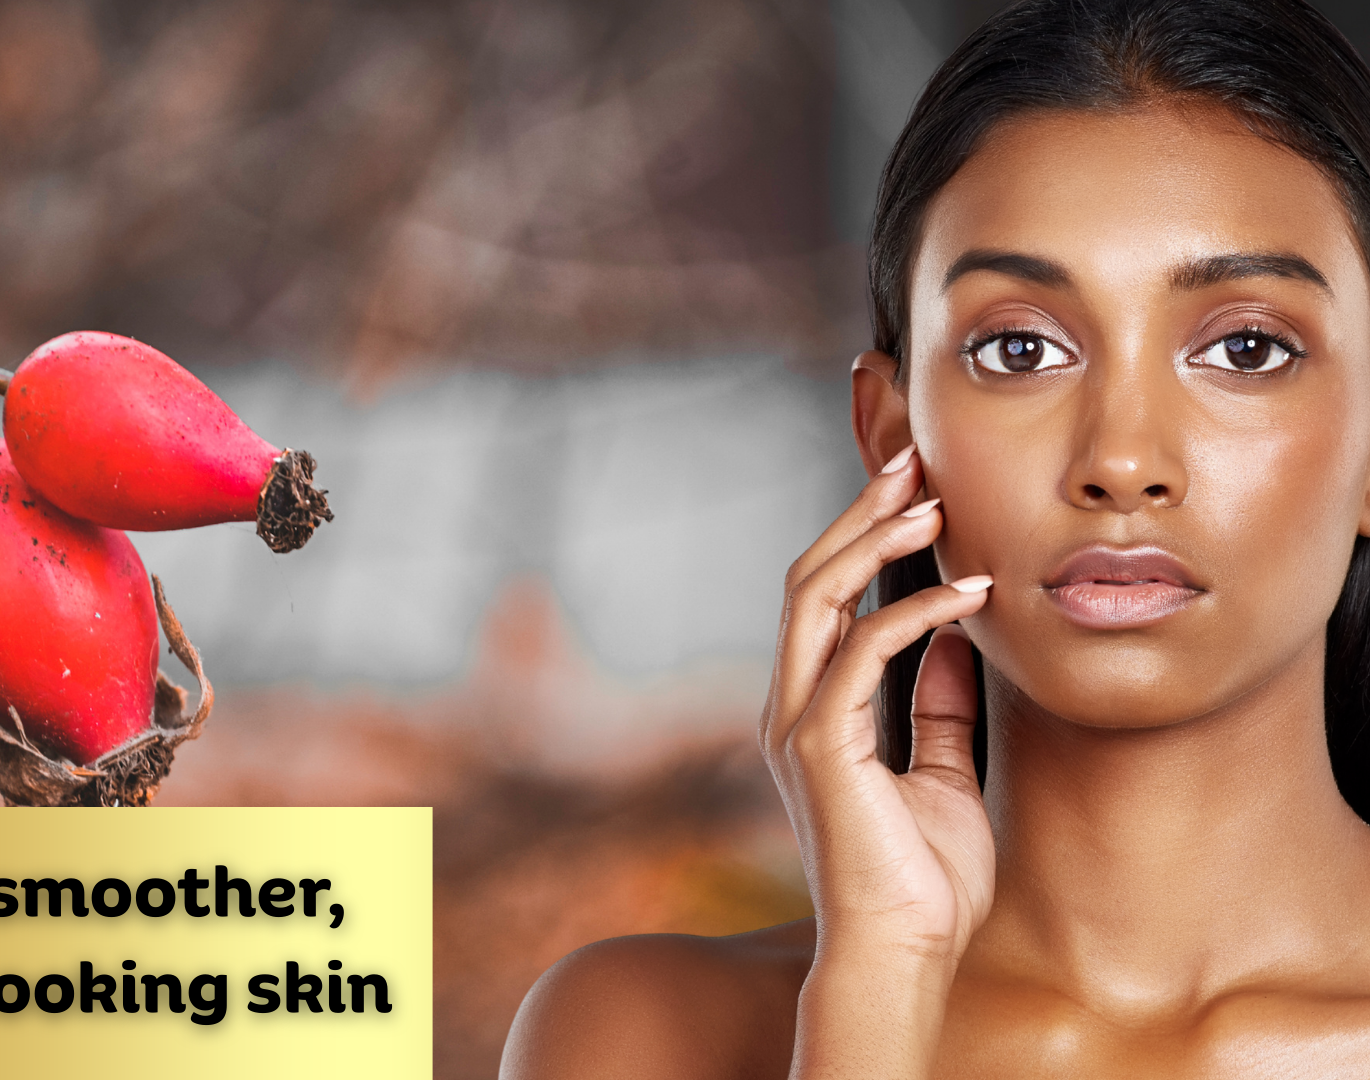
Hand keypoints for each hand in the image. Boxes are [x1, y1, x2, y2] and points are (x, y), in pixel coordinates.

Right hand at [762, 445, 995, 964]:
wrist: (904, 956)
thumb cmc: (922, 883)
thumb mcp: (944, 774)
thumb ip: (941, 705)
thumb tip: (960, 637)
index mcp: (813, 712)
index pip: (823, 599)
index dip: (860, 536)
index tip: (913, 490)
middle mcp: (792, 707)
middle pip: (808, 579)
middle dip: (859, 513)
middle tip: (914, 463)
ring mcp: (798, 723)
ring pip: (816, 597)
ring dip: (874, 540)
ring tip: (932, 503)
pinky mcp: (819, 745)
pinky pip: (860, 652)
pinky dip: (914, 613)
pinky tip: (969, 596)